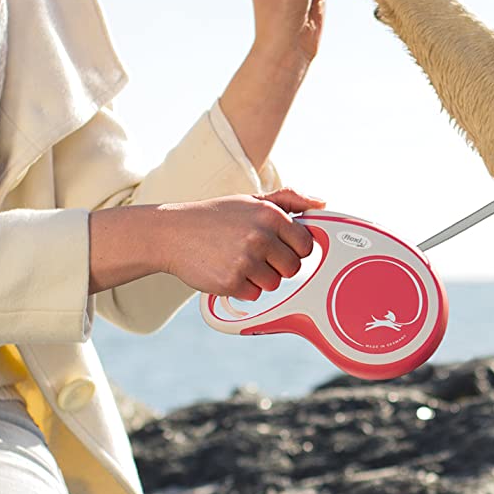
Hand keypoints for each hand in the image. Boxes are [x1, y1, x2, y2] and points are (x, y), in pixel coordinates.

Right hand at [160, 187, 328, 301]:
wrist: (172, 233)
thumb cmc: (214, 217)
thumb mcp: (250, 201)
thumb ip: (288, 199)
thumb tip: (321, 203)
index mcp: (270, 214)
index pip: (306, 244)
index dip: (294, 248)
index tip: (278, 246)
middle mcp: (261, 236)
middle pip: (293, 268)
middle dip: (278, 265)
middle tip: (254, 254)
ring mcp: (246, 260)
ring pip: (274, 283)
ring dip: (259, 277)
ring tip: (237, 260)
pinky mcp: (232, 282)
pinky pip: (254, 294)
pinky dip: (242, 287)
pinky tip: (225, 269)